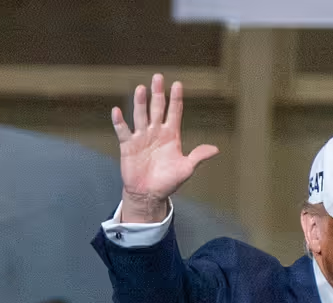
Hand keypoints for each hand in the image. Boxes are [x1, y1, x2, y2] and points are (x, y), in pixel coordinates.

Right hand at [113, 74, 218, 221]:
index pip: (174, 112)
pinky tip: (117, 111)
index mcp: (171, 135)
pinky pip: (123, 131)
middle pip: (157, 108)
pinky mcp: (128, 145)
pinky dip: (119, 121)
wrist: (149, 194)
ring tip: (141, 89)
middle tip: (158, 78)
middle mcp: (156, 132)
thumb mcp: (186, 169)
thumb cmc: (168, 182)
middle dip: (158, 94)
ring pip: (141, 116)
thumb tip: (215, 149)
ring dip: (140, 103)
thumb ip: (198, 156)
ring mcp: (141, 137)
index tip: (178, 84)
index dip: (176, 99)